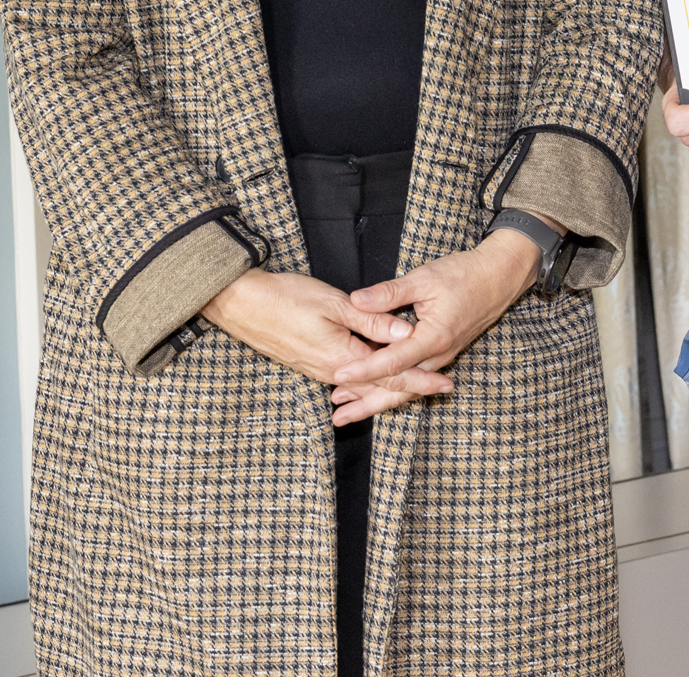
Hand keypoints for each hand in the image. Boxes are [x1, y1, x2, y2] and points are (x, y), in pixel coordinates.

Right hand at [198, 269, 453, 402]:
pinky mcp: (310, 364)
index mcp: (343, 358)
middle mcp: (332, 371)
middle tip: (443, 389)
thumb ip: (372, 321)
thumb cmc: (286, 298)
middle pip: (380, 386)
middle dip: (412, 388)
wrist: (242, 304)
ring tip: (417, 390)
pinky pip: (347, 381)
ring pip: (363, 385)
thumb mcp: (334, 304)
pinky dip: (366, 384)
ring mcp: (319, 370)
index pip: (391, 373)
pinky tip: (373, 385)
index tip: (446, 384)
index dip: (421, 379)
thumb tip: (405, 334)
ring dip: (389, 388)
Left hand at [327, 232, 541, 424]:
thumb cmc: (463, 275)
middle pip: (400, 388)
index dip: (364, 369)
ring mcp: (442, 358)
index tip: (339, 374)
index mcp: (433, 337)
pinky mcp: (442, 355)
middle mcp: (438, 355)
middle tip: (338, 417)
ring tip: (349, 411)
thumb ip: (389, 293)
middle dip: (368, 403)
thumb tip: (356, 301)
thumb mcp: (424, 278)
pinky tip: (376, 393)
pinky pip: (415, 381)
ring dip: (378, 400)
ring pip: (408, 389)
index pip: (393, 361)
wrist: (497, 278)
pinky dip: (395, 390)